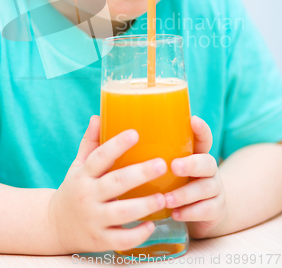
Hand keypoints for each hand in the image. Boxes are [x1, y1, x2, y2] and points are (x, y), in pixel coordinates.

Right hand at [48, 115, 167, 253]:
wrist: (54, 227)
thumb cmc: (74, 190)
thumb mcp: (78, 166)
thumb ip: (90, 143)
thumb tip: (98, 116)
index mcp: (83, 175)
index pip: (99, 157)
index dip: (117, 145)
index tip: (135, 133)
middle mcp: (87, 196)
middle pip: (114, 183)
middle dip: (139, 173)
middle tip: (161, 164)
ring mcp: (94, 219)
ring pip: (121, 213)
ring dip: (143, 205)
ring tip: (163, 197)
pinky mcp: (100, 240)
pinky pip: (121, 240)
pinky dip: (137, 234)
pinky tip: (151, 224)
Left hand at [164, 116, 226, 238]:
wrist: (205, 211)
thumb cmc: (178, 182)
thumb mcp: (170, 166)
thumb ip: (155, 154)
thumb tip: (119, 135)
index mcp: (197, 154)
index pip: (203, 138)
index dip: (201, 129)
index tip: (193, 120)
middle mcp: (209, 169)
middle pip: (207, 162)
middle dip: (191, 164)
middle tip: (174, 166)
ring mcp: (215, 189)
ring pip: (207, 188)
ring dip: (185, 193)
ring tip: (167, 199)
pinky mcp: (216, 209)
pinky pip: (207, 210)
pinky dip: (190, 212)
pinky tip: (175, 214)